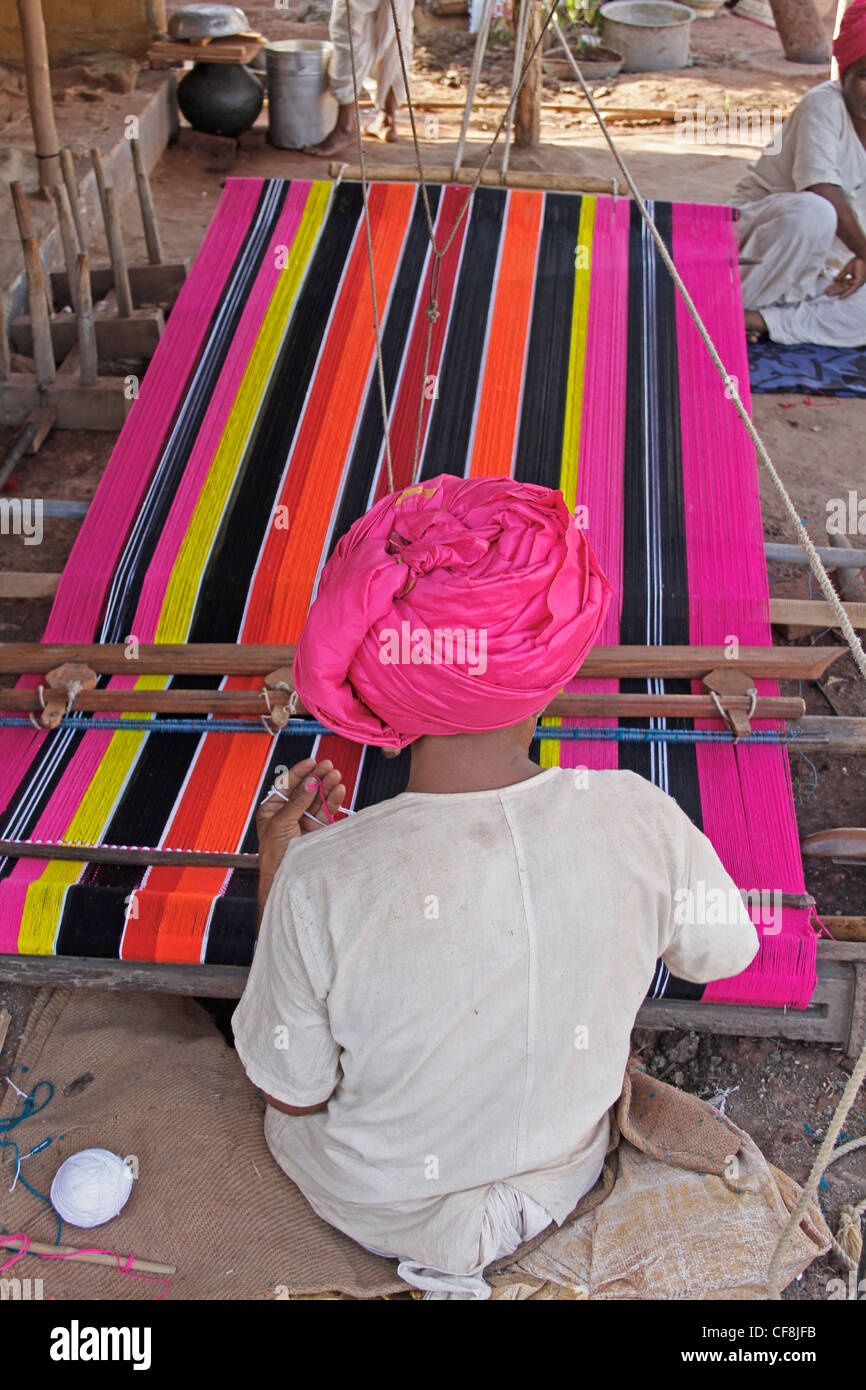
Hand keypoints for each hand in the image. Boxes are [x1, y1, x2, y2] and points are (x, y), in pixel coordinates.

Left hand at [255, 758, 344, 922]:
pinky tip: (339, 789)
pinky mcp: (318, 831)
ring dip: (327, 786)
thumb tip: (310, 781)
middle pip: (305, 789)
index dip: (299, 773)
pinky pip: (326, 812)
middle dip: (317, 777)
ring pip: (318, 799)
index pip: (286, 785)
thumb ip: (298, 801)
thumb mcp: (281, 822)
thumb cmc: (275, 852)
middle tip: (328, 765)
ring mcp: (304, 822)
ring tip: (336, 775)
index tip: (311, 761)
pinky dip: (333, 800)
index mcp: (272, 810)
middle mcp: (288, 814)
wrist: (285, 877)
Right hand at [825, 256, 865, 298]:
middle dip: (835, 291)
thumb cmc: (857, 261)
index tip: (830, 289)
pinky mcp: (858, 282)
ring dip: (838, 292)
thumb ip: (841, 275)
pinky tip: (840, 297)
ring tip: (830, 295)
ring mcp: (858, 283)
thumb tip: (834, 280)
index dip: (836, 287)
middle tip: (827, 294)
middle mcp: (856, 283)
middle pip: (843, 288)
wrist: (863, 256)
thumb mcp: (847, 269)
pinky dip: (845, 294)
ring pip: (846, 289)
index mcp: (855, 280)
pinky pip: (851, 290)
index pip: (844, 285)